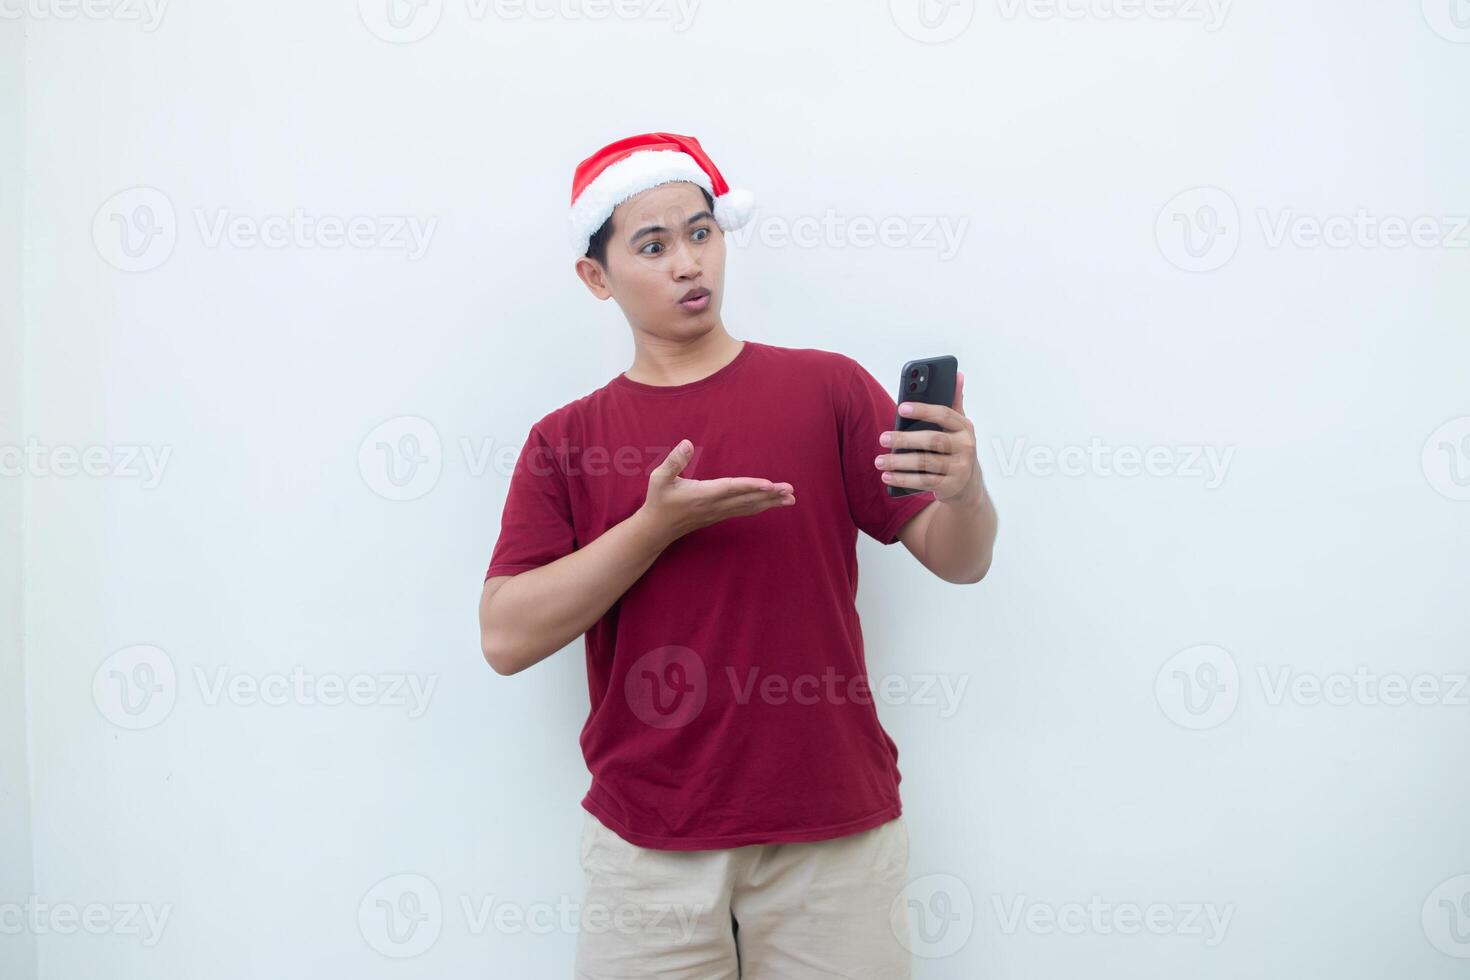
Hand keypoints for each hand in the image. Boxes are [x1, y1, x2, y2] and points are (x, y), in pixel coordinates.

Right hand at [638, 439, 794, 544]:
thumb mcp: (659, 478)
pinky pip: (743, 511)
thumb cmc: (658, 500)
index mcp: (702, 494)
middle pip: (747, 499)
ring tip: (790, 499)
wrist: (657, 529)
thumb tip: (687, 443)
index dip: (751, 486)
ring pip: (748, 507)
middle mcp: (714, 506)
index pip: (731, 488)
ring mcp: (718, 513)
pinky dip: (760, 507)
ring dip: (770, 502)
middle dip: (770, 495)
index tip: (770, 484)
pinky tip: (771, 504)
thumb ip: (674, 461)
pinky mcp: (719, 516)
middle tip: (791, 491)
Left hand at [874, 370, 982, 503]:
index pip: (944, 414)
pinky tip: (887, 475)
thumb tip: (957, 374)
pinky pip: (924, 482)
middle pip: (933, 440)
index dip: (923, 410)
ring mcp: (959, 468)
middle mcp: (966, 447)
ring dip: (900, 462)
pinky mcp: (950, 486)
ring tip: (879, 460)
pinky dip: (903, 479)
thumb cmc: (955, 448)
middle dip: (905, 439)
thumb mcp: (958, 426)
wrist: (968, 484)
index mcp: (965, 427)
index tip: (900, 408)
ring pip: (926, 463)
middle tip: (882, 438)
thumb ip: (954, 402)